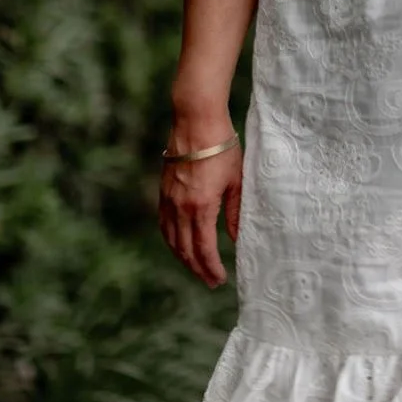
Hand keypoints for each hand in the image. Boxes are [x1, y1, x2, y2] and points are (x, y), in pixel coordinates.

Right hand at [158, 137, 242, 288]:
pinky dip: (170, 239)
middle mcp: (180, 207)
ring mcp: (169, 199)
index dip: (211, 268)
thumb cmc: (222, 147)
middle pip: (185, 249)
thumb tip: (237, 239)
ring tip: (195, 268)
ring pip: (170, 239)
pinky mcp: (163, 190)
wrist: (196, 120)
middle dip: (197, 269)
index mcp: (201, 206)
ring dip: (182, 258)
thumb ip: (236, 213)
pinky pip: (163, 223)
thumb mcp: (236, 181)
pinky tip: (178, 244)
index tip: (219, 279)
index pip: (204, 248)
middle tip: (210, 282)